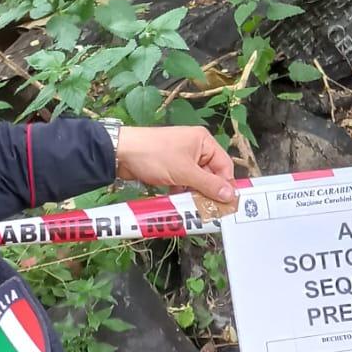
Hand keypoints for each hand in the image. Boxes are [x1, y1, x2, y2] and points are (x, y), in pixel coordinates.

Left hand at [114, 124, 237, 204]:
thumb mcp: (185, 172)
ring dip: (194, 194)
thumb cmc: (155, 155)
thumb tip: (230, 196)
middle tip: (211, 210)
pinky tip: (179, 202)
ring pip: (196, 180)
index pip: (224, 165)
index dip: (226, 185)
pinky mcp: (170, 167)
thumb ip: (208, 185)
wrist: (121, 153)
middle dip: (209, 192)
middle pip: (211, 174)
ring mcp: (181, 157)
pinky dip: (182, 192)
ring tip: (194, 208)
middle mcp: (195, 148)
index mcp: (203, 141)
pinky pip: (183, 182)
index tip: (227, 204)